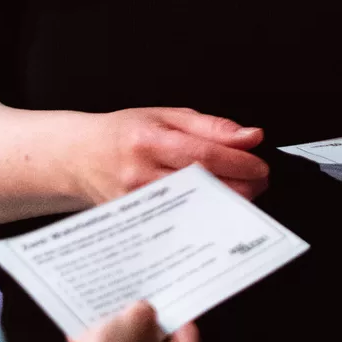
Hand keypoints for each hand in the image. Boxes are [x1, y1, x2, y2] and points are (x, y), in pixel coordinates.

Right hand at [76, 107, 268, 204]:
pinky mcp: (136, 223)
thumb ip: (210, 126)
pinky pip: (179, 226)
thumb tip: (250, 137)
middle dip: (241, 188)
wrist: (80, 157)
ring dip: (227, 205)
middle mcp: (140, 174)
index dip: (239, 163)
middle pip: (203, 188)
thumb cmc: (124, 133)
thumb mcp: (166, 115)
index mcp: (149, 140)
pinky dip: (204, 219)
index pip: (203, 155)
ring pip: (195, 211)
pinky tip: (216, 210)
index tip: (260, 166)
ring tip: (241, 194)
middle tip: (258, 181)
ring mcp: (137, 204)